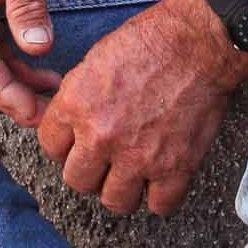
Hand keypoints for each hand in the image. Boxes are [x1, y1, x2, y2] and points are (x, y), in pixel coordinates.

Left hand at [36, 0, 247, 217]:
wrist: (198, 41)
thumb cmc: (150, 41)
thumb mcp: (94, 60)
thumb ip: (76, 98)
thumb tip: (68, 125)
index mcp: (76, 105)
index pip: (49, 147)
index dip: (65, 145)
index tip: (79, 142)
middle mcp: (101, 136)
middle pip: (77, 181)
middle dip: (90, 171)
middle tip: (105, 160)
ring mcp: (138, 156)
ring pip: (114, 201)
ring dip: (122, 189)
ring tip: (132, 174)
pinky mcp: (175, 167)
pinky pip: (159, 205)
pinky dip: (160, 196)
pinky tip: (162, 180)